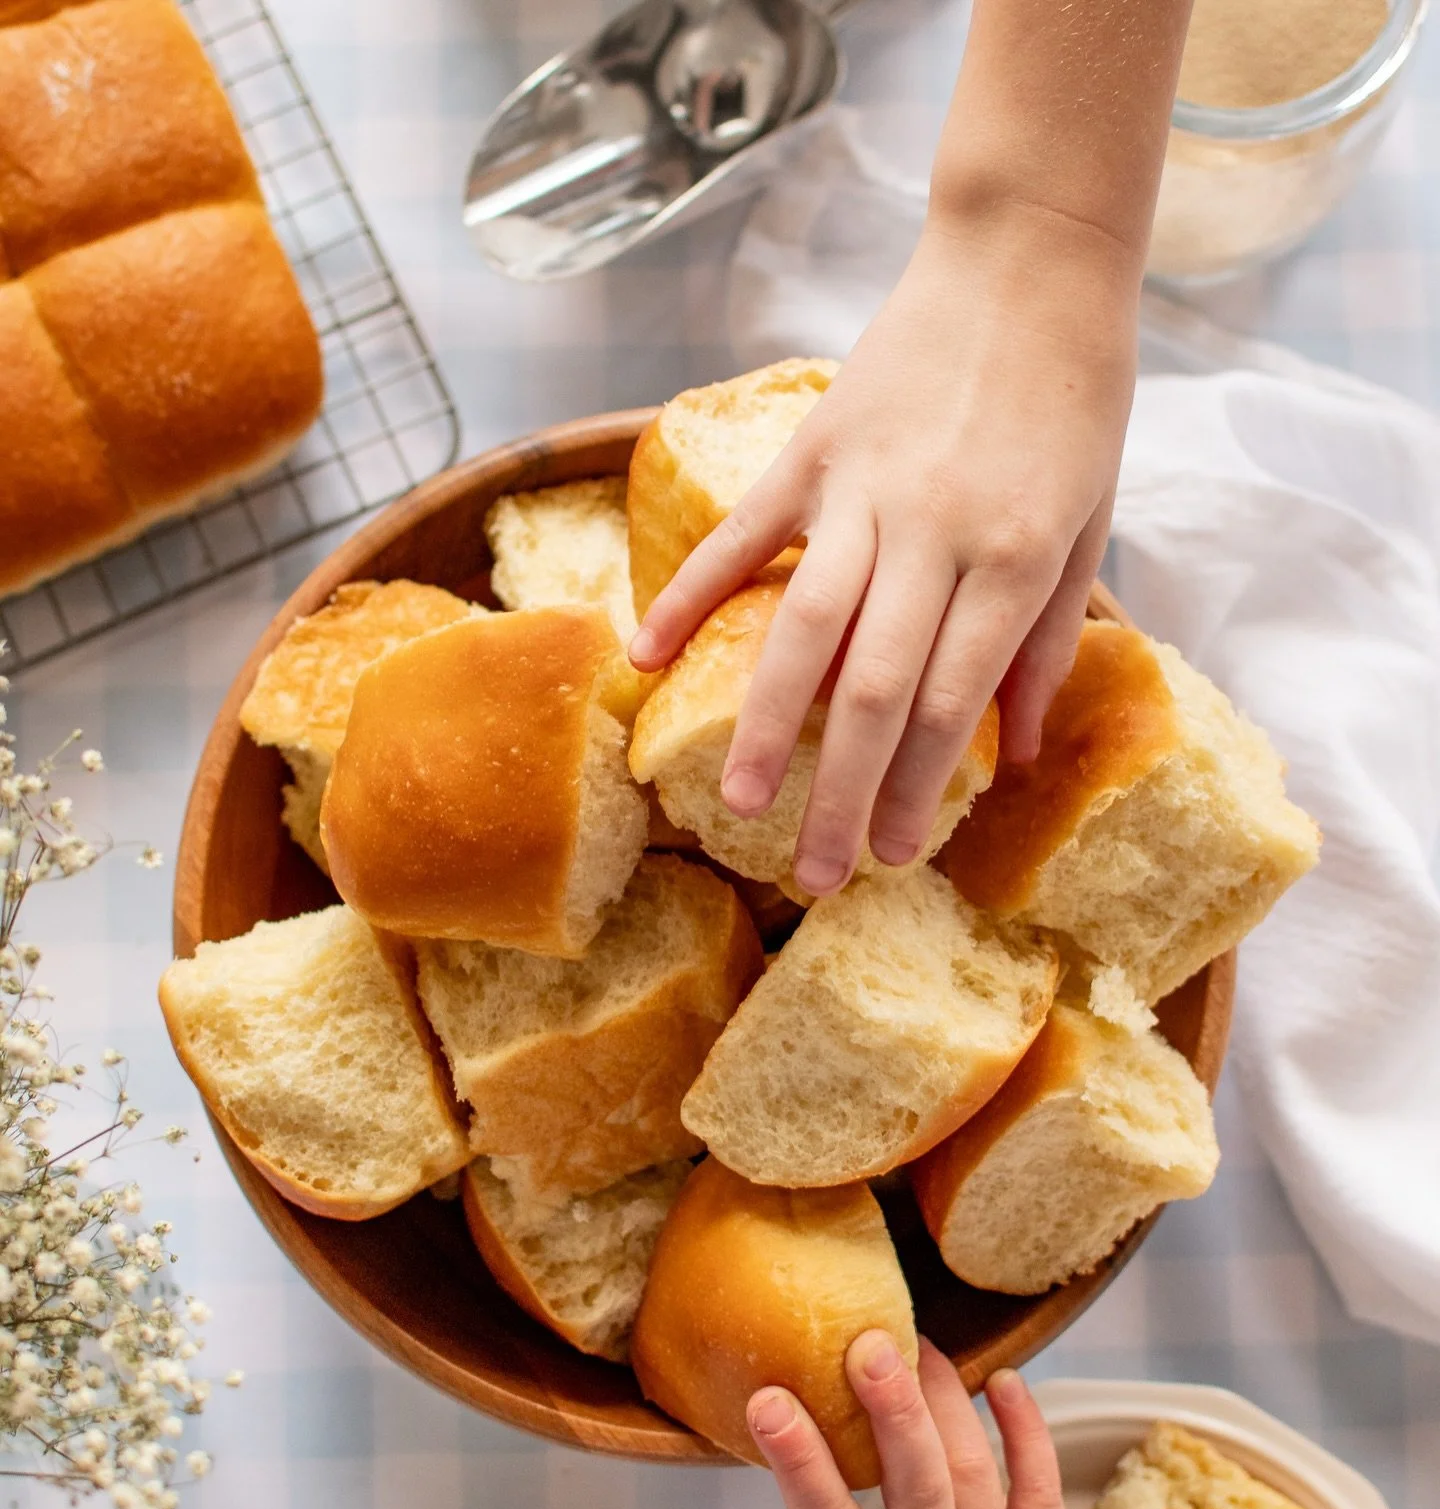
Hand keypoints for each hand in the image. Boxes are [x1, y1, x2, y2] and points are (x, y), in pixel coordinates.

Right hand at [630, 204, 1138, 898]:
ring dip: (768, 722)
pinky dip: (689, 593)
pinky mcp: (812, 449)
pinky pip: (742, 534)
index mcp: (1011, 558)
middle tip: (812, 876)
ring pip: (802, 626)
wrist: (1032, 256)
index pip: (952, 702)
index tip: (890, 856)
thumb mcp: (1089, 524)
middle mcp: (933, 533)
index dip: (915, 789)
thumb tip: (1017, 751)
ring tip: (740, 803)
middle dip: (842, 791)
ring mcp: (862, 490)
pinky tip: (647, 656)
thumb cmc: (1075, 398)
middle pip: (875, 688)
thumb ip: (1049, 638)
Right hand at [705, 1337, 1106, 1508]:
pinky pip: (1040, 1494)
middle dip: (891, 1405)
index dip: (796, 1456)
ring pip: (974, 1471)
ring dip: (948, 1400)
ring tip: (920, 1342)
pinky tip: (1008, 1384)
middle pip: (915, 1479)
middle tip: (869, 1342)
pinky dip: (1030, 1435)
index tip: (769, 1398)